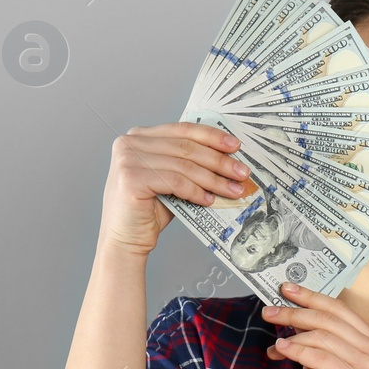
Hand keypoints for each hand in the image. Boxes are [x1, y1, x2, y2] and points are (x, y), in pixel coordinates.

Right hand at [99, 122, 254, 256]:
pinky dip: (196, 191)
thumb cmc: (150, 209)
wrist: (125, 238)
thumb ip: (188, 162)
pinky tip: (209, 200)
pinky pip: (175, 182)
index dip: (212, 136)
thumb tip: (228, 158)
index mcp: (140, 136)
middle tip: (242, 172)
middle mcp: (130, 143)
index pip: (183, 130)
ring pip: (184, 166)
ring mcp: (127, 159)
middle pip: (186, 148)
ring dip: (214, 179)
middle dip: (219, 161)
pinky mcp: (130, 178)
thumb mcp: (171, 178)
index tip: (236, 146)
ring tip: (234, 190)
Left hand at [261, 281, 368, 368]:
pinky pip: (319, 357)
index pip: (339, 308)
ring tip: (272, 338)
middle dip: (295, 311)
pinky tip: (280, 350)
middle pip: (329, 318)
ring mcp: (368, 366)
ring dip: (292, 333)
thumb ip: (313, 337)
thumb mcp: (320, 360)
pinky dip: (296, 351)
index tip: (286, 289)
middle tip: (268, 310)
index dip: (311, 296)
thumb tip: (288, 311)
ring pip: (323, 336)